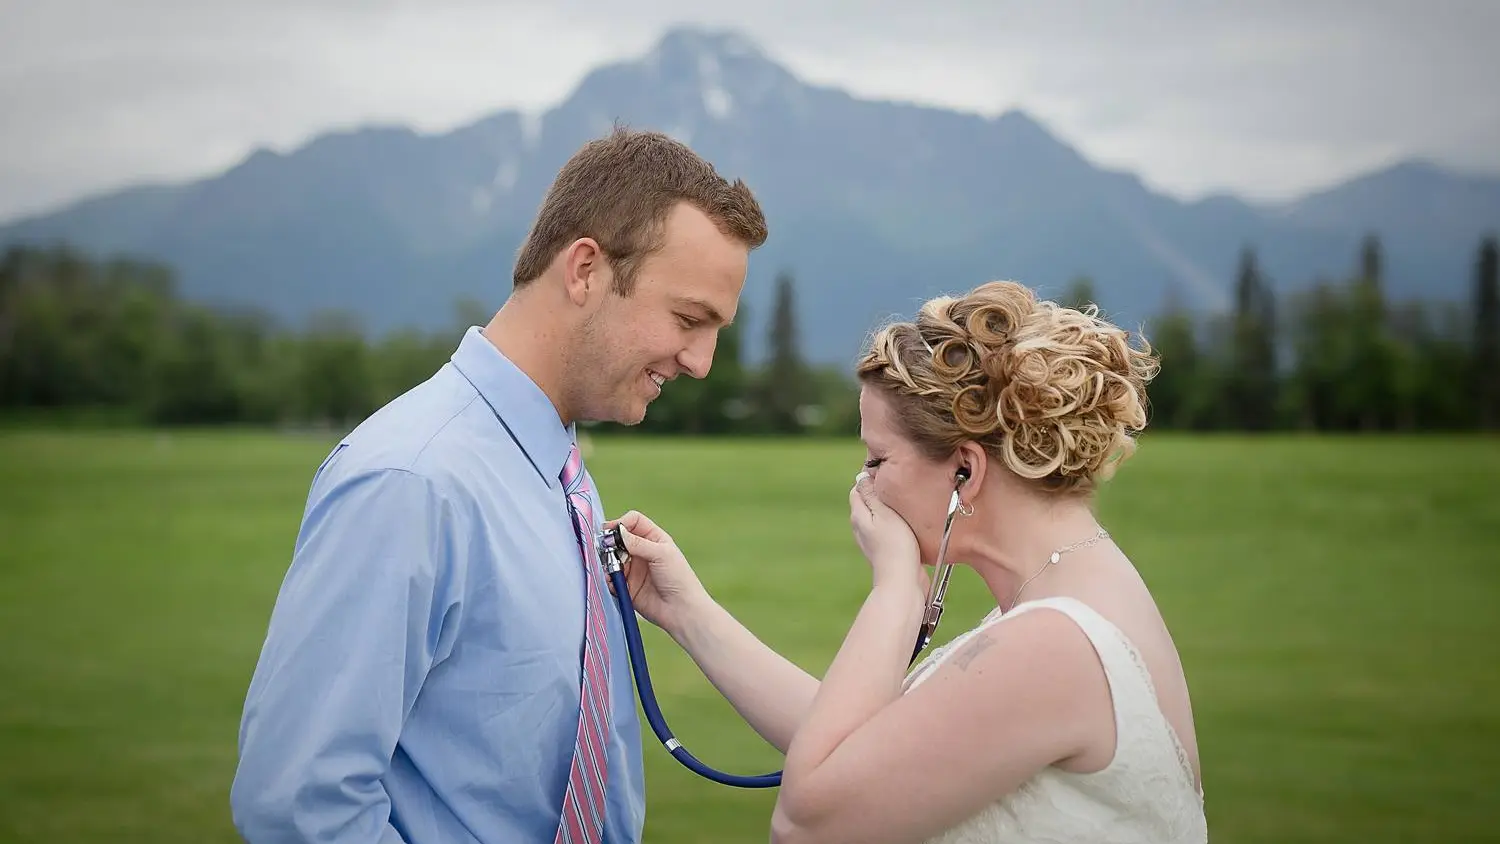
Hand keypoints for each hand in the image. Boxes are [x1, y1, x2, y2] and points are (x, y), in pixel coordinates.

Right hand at [603, 510, 713, 638]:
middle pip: (618, 539)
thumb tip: (617, 532)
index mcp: (653, 539)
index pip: (633, 522)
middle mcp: (641, 551)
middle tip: (606, 550)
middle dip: (610, 543)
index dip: (621, 523)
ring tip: (610, 569)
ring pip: (611, 558)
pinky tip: (613, 582)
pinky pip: (611, 578)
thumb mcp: (661, 554)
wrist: (681, 610)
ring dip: (607, 562)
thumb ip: (637, 543)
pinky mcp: (627, 586)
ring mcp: (633, 569)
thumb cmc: (679, 578)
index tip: (611, 531)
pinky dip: (609, 579)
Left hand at [850, 471, 926, 595]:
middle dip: (881, 492)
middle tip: (901, 485)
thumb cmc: (896, 545)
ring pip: (880, 516)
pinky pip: (889, 529)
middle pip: (868, 501)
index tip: (888, 472)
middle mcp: (862, 528)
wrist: (903, 581)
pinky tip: (911, 523)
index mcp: (858, 516)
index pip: (857, 488)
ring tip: (908, 503)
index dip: (870, 477)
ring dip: (891, 509)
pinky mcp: (886, 550)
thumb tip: (862, 476)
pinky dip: (897, 523)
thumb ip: (872, 494)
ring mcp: (873, 540)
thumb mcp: (884, 513)